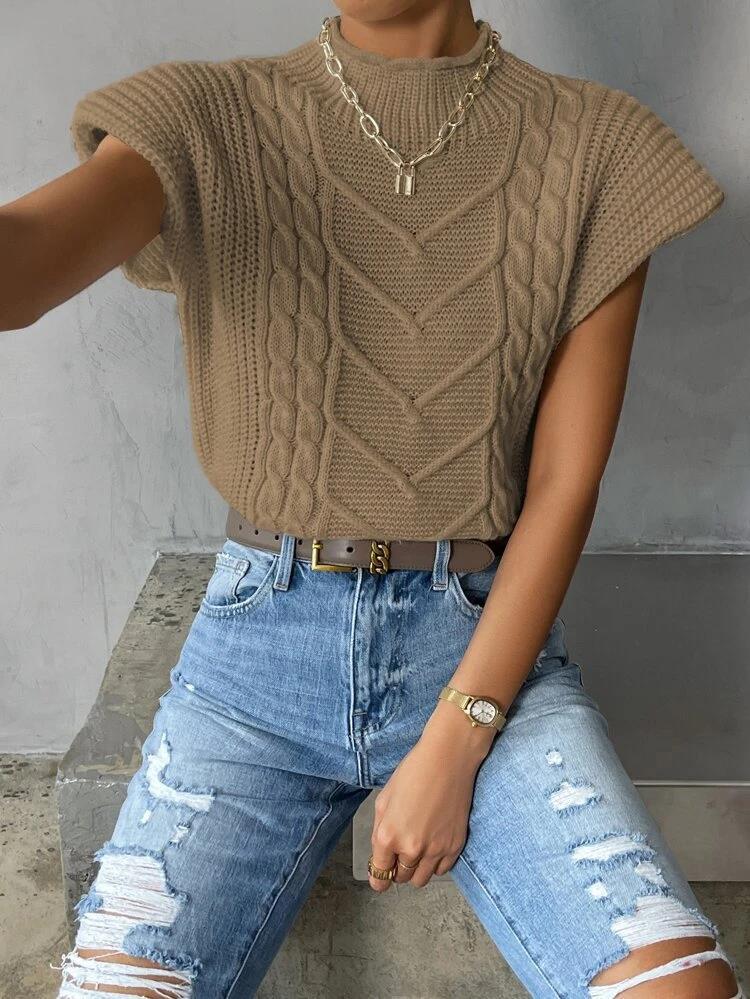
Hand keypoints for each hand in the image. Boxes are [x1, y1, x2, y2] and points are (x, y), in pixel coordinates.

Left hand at [368, 699, 495, 891]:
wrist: (448, 759)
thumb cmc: (414, 772)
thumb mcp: (384, 799)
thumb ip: (379, 831)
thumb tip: (380, 854)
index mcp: (389, 836)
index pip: (380, 876)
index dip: (378, 877)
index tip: (381, 874)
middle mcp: (412, 848)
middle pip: (401, 878)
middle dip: (397, 868)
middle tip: (400, 851)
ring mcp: (436, 850)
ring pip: (421, 879)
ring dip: (415, 869)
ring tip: (417, 847)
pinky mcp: (456, 846)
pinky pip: (442, 871)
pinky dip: (435, 864)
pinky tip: (433, 844)